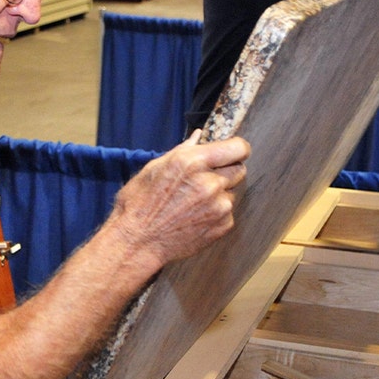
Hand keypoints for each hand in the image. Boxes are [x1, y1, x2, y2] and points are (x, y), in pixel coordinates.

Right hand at [104, 132, 249, 268]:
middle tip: (205, 180)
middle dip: (226, 171)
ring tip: (194, 203)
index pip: (238, 148)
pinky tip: (195, 217)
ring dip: (220, 194)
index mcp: (193, 162)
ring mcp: (219, 206)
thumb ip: (183, 151)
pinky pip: (228, 213)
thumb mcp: (154, 168)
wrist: (138, 242)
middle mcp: (210, 183)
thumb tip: (199, 136)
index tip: (231, 154)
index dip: (237, 149)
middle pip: (239, 169)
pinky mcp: (223, 226)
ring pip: (232, 192)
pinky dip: (216, 214)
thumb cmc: (139, 203)